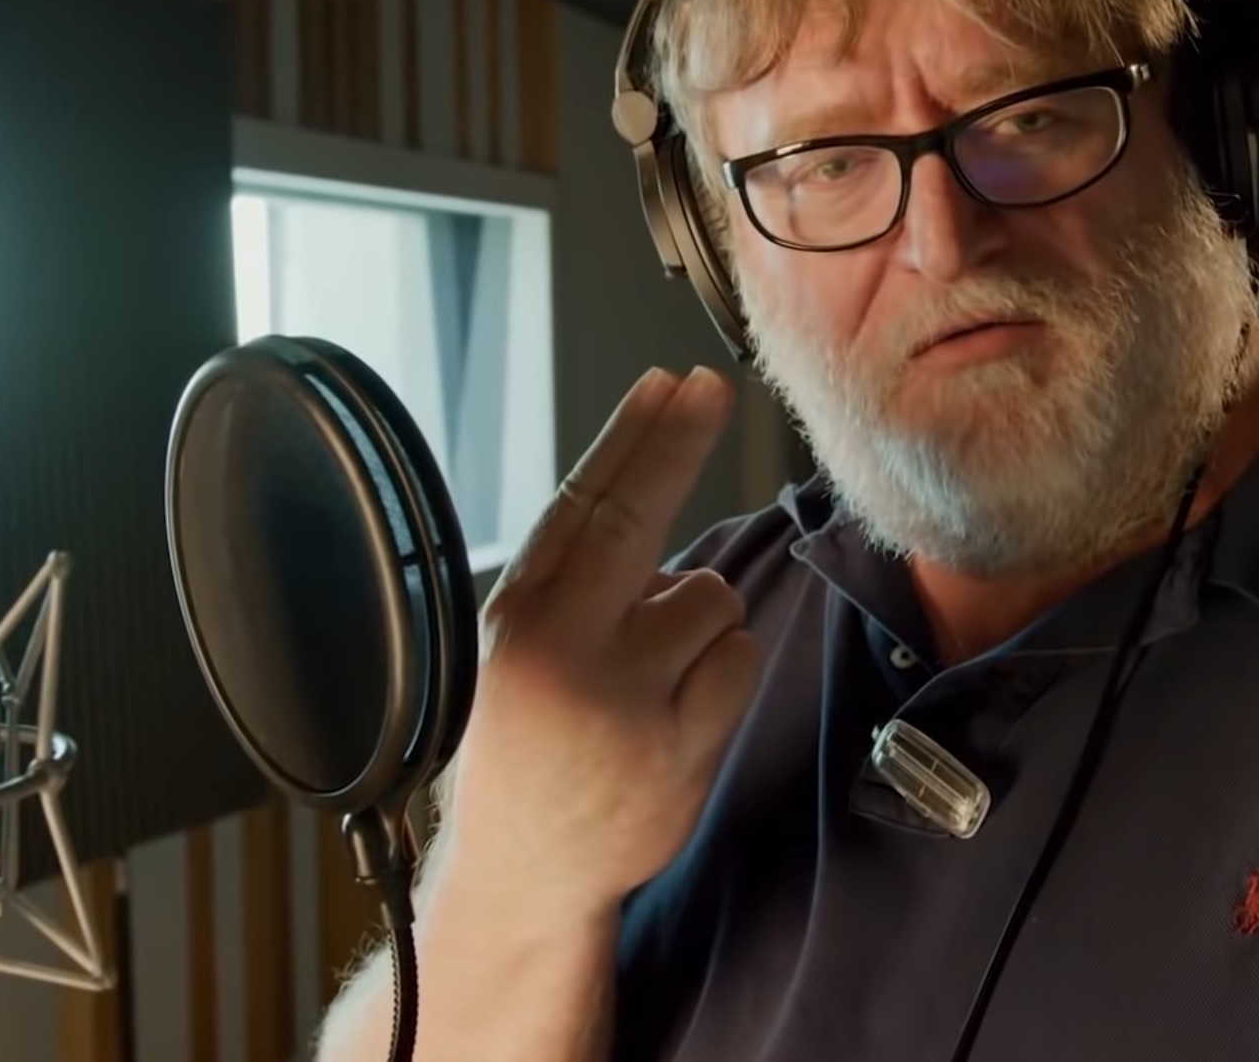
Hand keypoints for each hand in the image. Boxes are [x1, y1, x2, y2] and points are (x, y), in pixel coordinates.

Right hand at [435, 366, 761, 917]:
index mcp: (520, 617)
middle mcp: (563, 650)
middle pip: (637, 520)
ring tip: (649, 683)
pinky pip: (737, 663)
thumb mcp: (521, 652)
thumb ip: (576, 581)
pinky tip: (676, 719)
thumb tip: (646, 489)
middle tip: (710, 387)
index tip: (668, 382)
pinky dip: (721, 678)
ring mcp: (621, 702)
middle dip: (676, 442)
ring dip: (698, 628)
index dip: (631, 436)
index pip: (581, 503)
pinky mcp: (676, 749)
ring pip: (708, 599)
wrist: (525, 875)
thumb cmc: (530, 747)